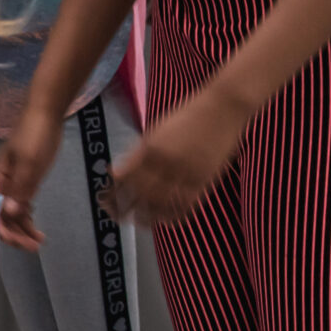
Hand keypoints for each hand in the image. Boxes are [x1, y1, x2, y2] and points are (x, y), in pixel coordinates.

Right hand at [0, 107, 62, 249]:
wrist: (46, 113)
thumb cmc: (36, 136)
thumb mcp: (30, 164)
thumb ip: (19, 189)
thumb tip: (8, 214)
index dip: (6, 231)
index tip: (22, 244)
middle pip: (1, 216)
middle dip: (16, 234)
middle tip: (35, 246)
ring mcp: (10, 182)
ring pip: (11, 212)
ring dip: (23, 227)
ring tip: (39, 240)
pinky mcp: (22, 179)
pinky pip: (19, 203)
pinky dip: (26, 216)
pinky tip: (35, 226)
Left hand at [103, 87, 250, 226]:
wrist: (223, 107)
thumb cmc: (189, 114)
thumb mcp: (157, 129)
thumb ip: (139, 151)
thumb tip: (118, 171)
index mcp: (151, 147)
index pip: (126, 177)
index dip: (114, 193)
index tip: (106, 201)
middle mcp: (167, 161)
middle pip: (140, 194)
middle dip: (126, 209)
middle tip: (119, 217)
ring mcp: (187, 171)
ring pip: (162, 203)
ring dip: (148, 217)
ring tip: (141, 222)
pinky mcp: (205, 178)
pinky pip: (186, 204)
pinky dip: (174, 216)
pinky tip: (167, 220)